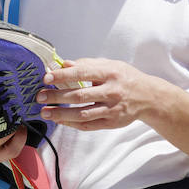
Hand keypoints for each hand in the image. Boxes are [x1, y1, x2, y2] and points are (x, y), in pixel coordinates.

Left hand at [37, 58, 152, 129]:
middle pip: (80, 95)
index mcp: (111, 73)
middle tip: (40, 96)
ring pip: (82, 114)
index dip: (63, 75)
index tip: (47, 77)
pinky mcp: (111, 123)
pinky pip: (88, 125)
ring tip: (45, 112)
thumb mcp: (110, 65)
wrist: (148, 97)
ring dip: (61, 114)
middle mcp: (112, 92)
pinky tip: (60, 120)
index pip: (83, 72)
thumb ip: (87, 64)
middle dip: (57, 96)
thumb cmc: (125, 78)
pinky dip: (71, 123)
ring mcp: (112, 109)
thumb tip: (63, 64)